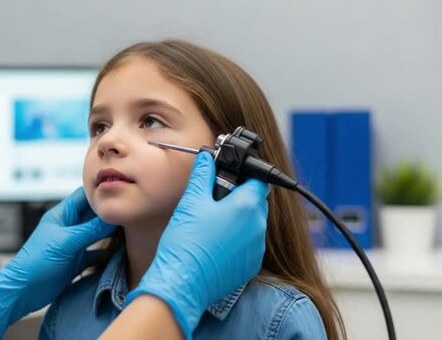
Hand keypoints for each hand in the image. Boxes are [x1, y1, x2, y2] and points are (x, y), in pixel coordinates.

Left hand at [0, 188, 115, 338]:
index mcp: (61, 215)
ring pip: (96, 234)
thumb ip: (90, 230)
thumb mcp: (67, 243)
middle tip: (130, 211)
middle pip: (93, 215)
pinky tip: (120, 252)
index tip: (121, 190)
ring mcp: (72, 244)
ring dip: (110, 233)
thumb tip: (113, 217)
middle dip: (109, 213)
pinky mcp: (75, 261)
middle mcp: (68, 227)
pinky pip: (95, 253)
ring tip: (131, 229)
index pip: (83, 196)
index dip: (100, 192)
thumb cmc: (37, 262)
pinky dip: (106, 253)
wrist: (23, 291)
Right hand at [126, 151, 268, 338]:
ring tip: (211, 225)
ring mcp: (256, 249)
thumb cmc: (186, 242)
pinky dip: (236, 241)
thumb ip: (203, 174)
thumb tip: (207, 158)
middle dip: (239, 198)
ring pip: (253, 225)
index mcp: (247, 206)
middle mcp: (258, 228)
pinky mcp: (250, 267)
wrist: (182, 282)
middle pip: (256, 202)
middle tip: (214, 201)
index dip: (245, 176)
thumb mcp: (191, 201)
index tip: (230, 178)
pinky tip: (214, 244)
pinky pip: (248, 246)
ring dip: (238, 221)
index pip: (259, 180)